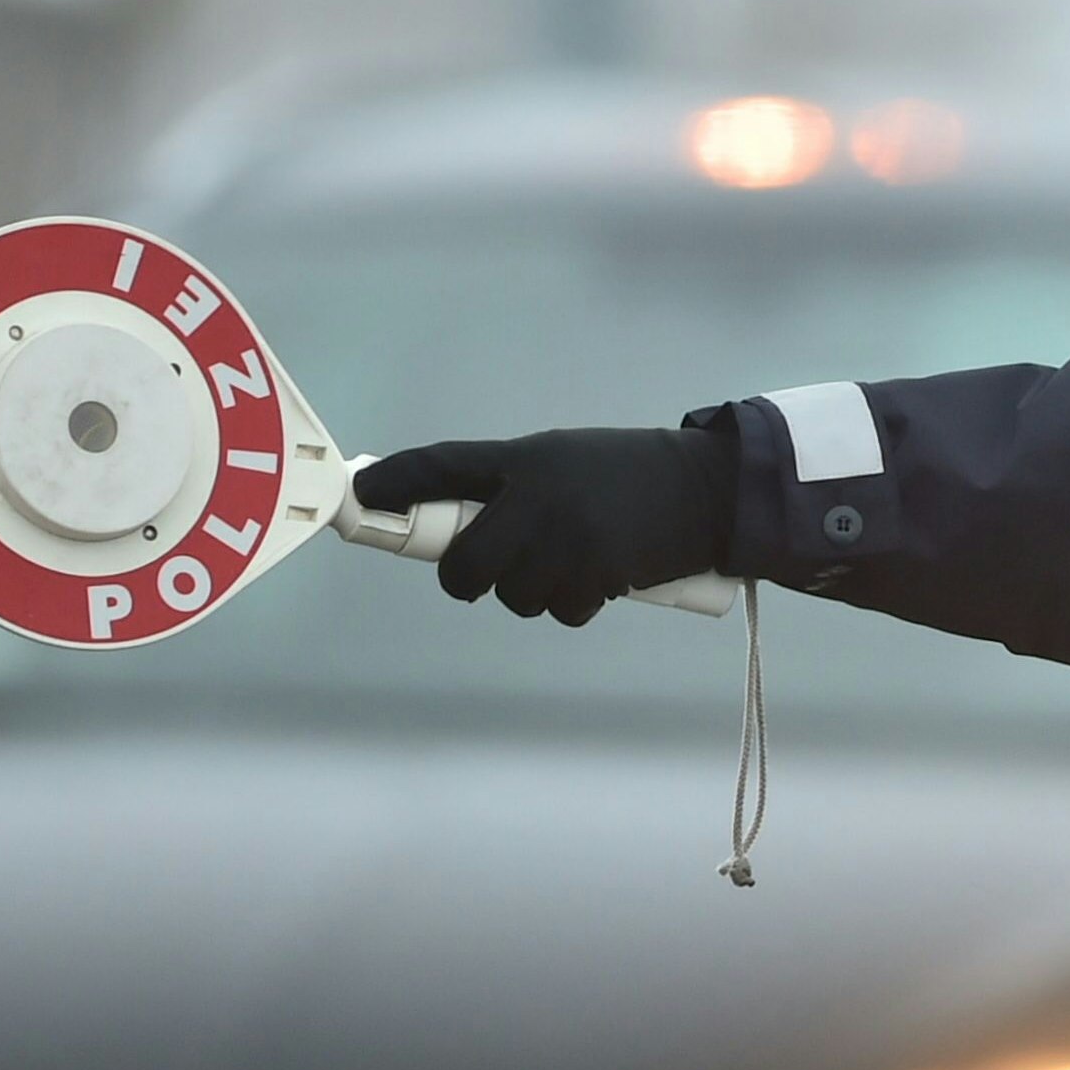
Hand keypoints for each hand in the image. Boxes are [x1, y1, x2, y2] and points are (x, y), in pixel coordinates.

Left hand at [353, 427, 736, 624]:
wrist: (708, 489)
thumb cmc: (629, 474)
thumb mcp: (565, 460)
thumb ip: (516, 486)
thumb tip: (462, 524)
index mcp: (526, 459)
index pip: (445, 466)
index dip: (396, 482)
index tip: (361, 496)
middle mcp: (539, 497)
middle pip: (465, 563)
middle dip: (465, 578)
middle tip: (476, 575)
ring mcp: (568, 540)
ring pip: (513, 596)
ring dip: (531, 592)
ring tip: (567, 564)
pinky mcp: (598, 575)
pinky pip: (559, 611)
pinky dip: (572, 603)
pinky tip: (598, 577)